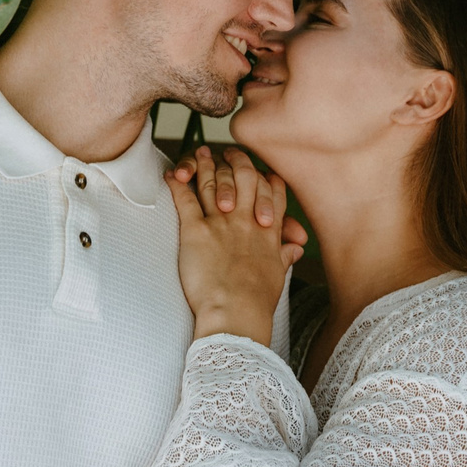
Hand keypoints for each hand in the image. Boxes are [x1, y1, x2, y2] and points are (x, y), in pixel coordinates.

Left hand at [167, 145, 305, 346]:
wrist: (236, 313)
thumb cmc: (257, 301)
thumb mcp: (277, 276)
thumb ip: (284, 256)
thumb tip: (295, 250)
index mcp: (267, 230)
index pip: (271, 189)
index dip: (264, 175)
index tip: (257, 169)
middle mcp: (246, 219)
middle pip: (244, 176)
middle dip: (236, 161)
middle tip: (226, 153)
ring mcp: (221, 222)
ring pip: (214, 182)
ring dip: (205, 165)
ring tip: (199, 154)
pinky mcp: (196, 231)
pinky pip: (185, 200)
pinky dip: (178, 185)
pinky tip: (172, 175)